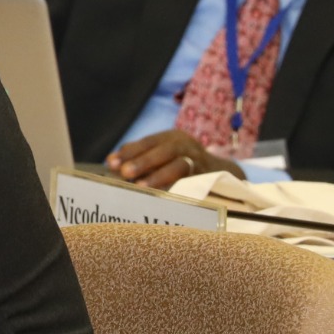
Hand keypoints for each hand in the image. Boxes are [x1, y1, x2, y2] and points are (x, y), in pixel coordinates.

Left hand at [105, 130, 245, 189]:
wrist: (222, 173)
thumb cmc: (181, 165)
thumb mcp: (161, 156)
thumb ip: (138, 157)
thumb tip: (110, 163)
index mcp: (172, 137)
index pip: (149, 142)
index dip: (130, 152)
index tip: (111, 163)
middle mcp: (187, 145)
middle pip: (164, 150)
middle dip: (143, 161)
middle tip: (124, 173)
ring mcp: (200, 160)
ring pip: (179, 165)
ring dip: (158, 176)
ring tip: (140, 186)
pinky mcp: (209, 177)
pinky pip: (192, 182)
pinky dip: (176, 188)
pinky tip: (162, 196)